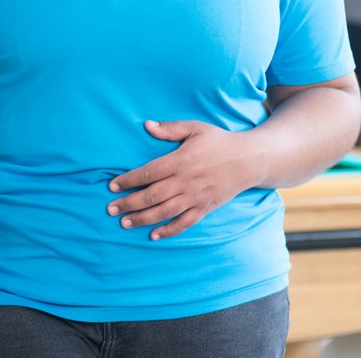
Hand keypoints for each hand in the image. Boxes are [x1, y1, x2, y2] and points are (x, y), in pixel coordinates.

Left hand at [107, 120, 259, 240]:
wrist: (249, 160)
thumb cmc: (220, 141)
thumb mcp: (196, 128)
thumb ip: (171, 128)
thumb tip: (146, 125)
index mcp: (181, 160)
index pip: (148, 172)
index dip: (128, 180)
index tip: (112, 186)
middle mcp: (186, 181)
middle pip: (151, 195)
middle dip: (128, 203)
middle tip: (110, 209)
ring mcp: (196, 196)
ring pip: (164, 211)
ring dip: (142, 219)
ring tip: (125, 223)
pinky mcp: (205, 207)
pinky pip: (184, 222)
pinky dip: (169, 230)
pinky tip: (154, 235)